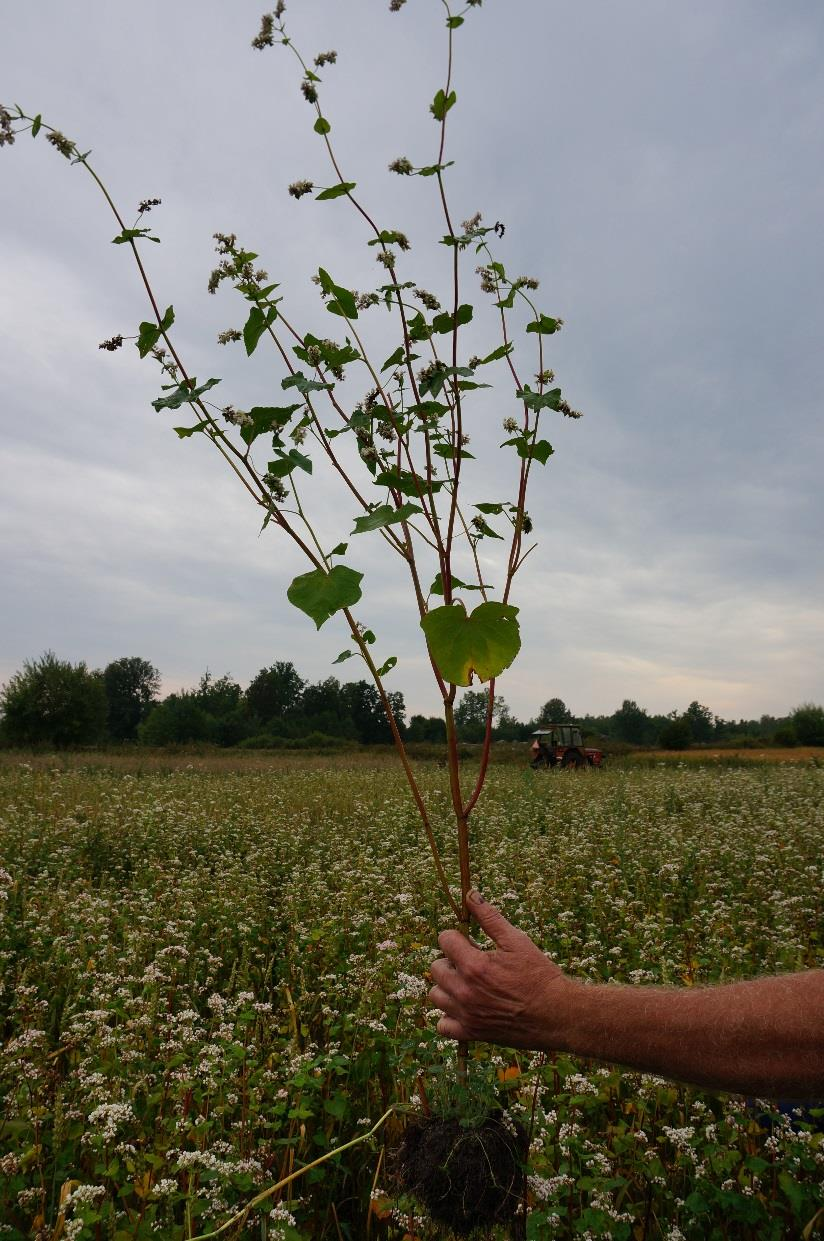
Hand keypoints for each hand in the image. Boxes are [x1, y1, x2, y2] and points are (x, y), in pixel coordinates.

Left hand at [429, 890, 576, 1048]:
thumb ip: (490, 917)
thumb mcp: (517, 941)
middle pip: (436, 967)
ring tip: (468, 984)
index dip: (458, 937)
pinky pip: (442, 1025)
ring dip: (447, 986)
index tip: (472, 943)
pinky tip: (465, 1007)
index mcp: (474, 965)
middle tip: (474, 963)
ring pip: (436, 995)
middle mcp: (464, 991)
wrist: (556, 1015)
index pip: (444, 940)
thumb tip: (470, 894)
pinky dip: (449, 1016)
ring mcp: (465, 1015)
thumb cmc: (539, 975)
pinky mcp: (471, 1033)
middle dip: (451, 960)